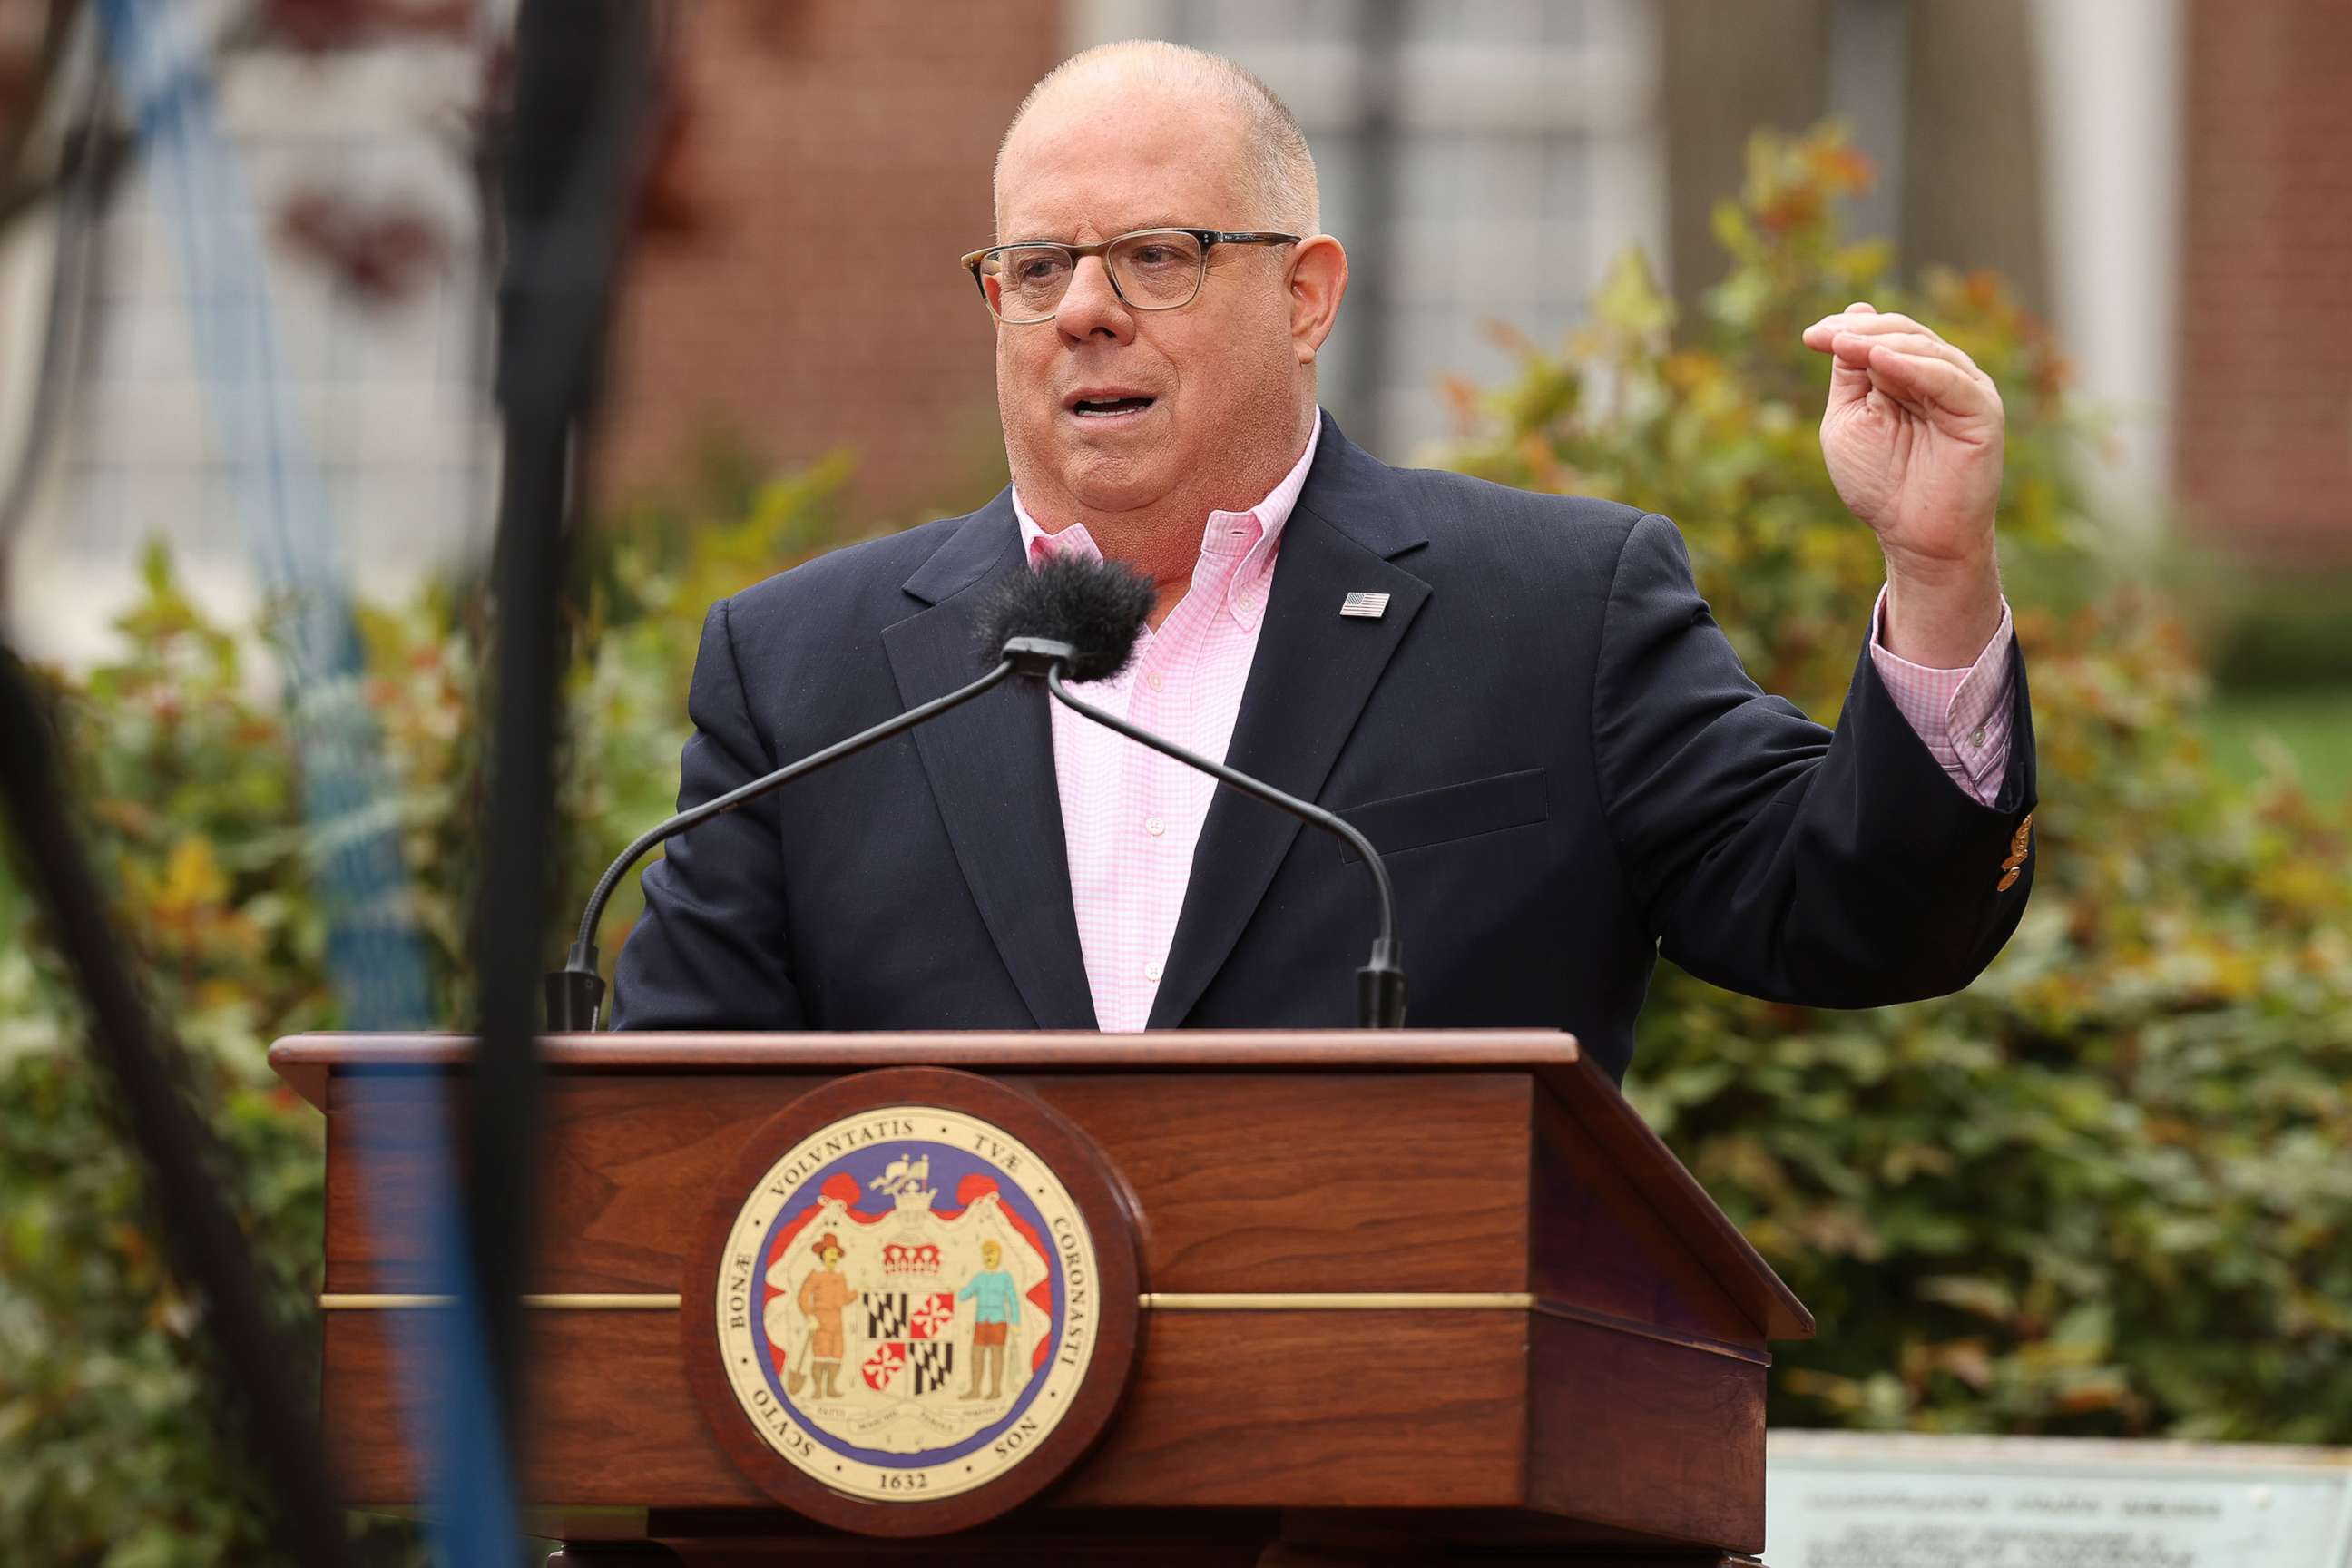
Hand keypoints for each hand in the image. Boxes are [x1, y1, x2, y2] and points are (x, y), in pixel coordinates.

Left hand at [1803, 301, 2005, 664]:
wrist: (1912, 535)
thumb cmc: (1879, 483)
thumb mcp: (1850, 420)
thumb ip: (1851, 373)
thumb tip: (1853, 313)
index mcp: (1908, 375)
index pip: (1881, 336)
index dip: (1845, 329)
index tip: (1809, 336)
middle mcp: (1939, 375)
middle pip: (1902, 334)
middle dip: (1860, 333)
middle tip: (1825, 337)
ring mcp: (1963, 389)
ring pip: (1924, 349)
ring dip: (1880, 343)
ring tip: (1844, 345)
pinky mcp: (1981, 410)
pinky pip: (1947, 379)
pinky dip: (1913, 366)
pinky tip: (1879, 361)